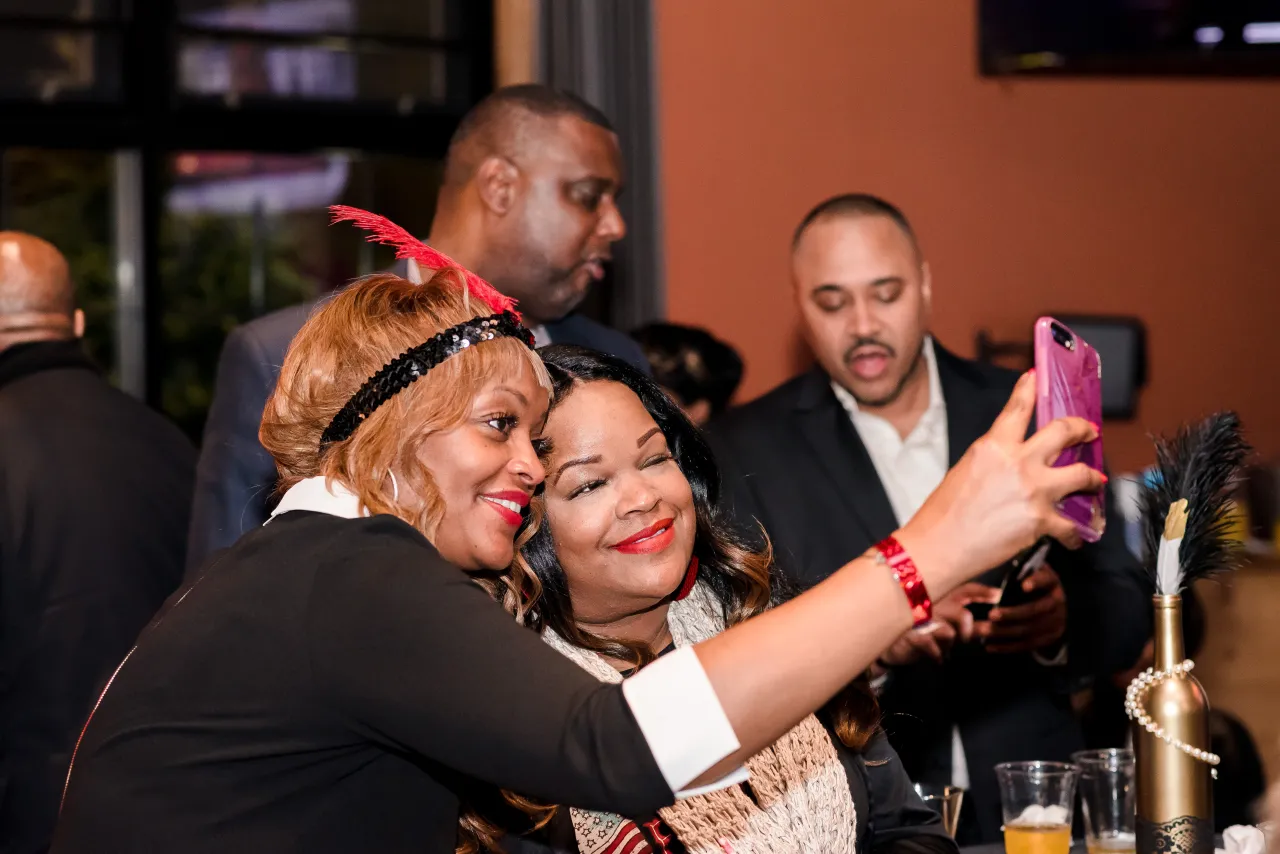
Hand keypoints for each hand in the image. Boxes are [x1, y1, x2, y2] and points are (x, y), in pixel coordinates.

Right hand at [877, 583, 993, 666]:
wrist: (888, 644)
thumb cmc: (919, 631)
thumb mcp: (943, 625)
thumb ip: (966, 626)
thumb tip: (991, 627)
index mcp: (940, 597)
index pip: (964, 589)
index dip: (982, 592)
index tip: (998, 595)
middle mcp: (932, 604)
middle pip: (961, 614)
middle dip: (971, 630)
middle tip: (969, 638)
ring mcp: (921, 620)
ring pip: (949, 633)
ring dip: (950, 645)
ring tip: (943, 648)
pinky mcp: (911, 635)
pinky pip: (933, 647)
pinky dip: (938, 655)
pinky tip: (936, 657)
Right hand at [896, 370, 1103, 594]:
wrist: (938, 548)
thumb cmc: (943, 514)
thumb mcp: (965, 471)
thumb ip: (995, 460)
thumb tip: (1018, 463)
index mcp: (993, 446)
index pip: (1017, 408)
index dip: (1028, 388)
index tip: (1036, 377)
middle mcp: (1018, 462)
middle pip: (1064, 432)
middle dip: (1082, 428)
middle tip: (1089, 431)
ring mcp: (1034, 491)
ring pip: (1082, 475)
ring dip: (1093, 478)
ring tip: (1096, 480)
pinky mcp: (1042, 521)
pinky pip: (1072, 526)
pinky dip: (1076, 534)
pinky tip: (1075, 537)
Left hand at [976, 564, 1066, 653]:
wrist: (1050, 606)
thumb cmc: (1029, 583)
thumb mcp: (1029, 572)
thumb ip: (1019, 570)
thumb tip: (1005, 566)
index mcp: (1051, 582)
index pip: (1046, 579)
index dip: (1036, 582)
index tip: (1023, 585)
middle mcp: (1057, 602)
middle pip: (1036, 609)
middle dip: (1013, 613)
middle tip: (991, 615)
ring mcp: (1056, 622)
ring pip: (1030, 629)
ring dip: (1006, 631)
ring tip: (986, 631)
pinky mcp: (1049, 638)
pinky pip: (1028, 644)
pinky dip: (1008, 646)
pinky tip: (991, 646)